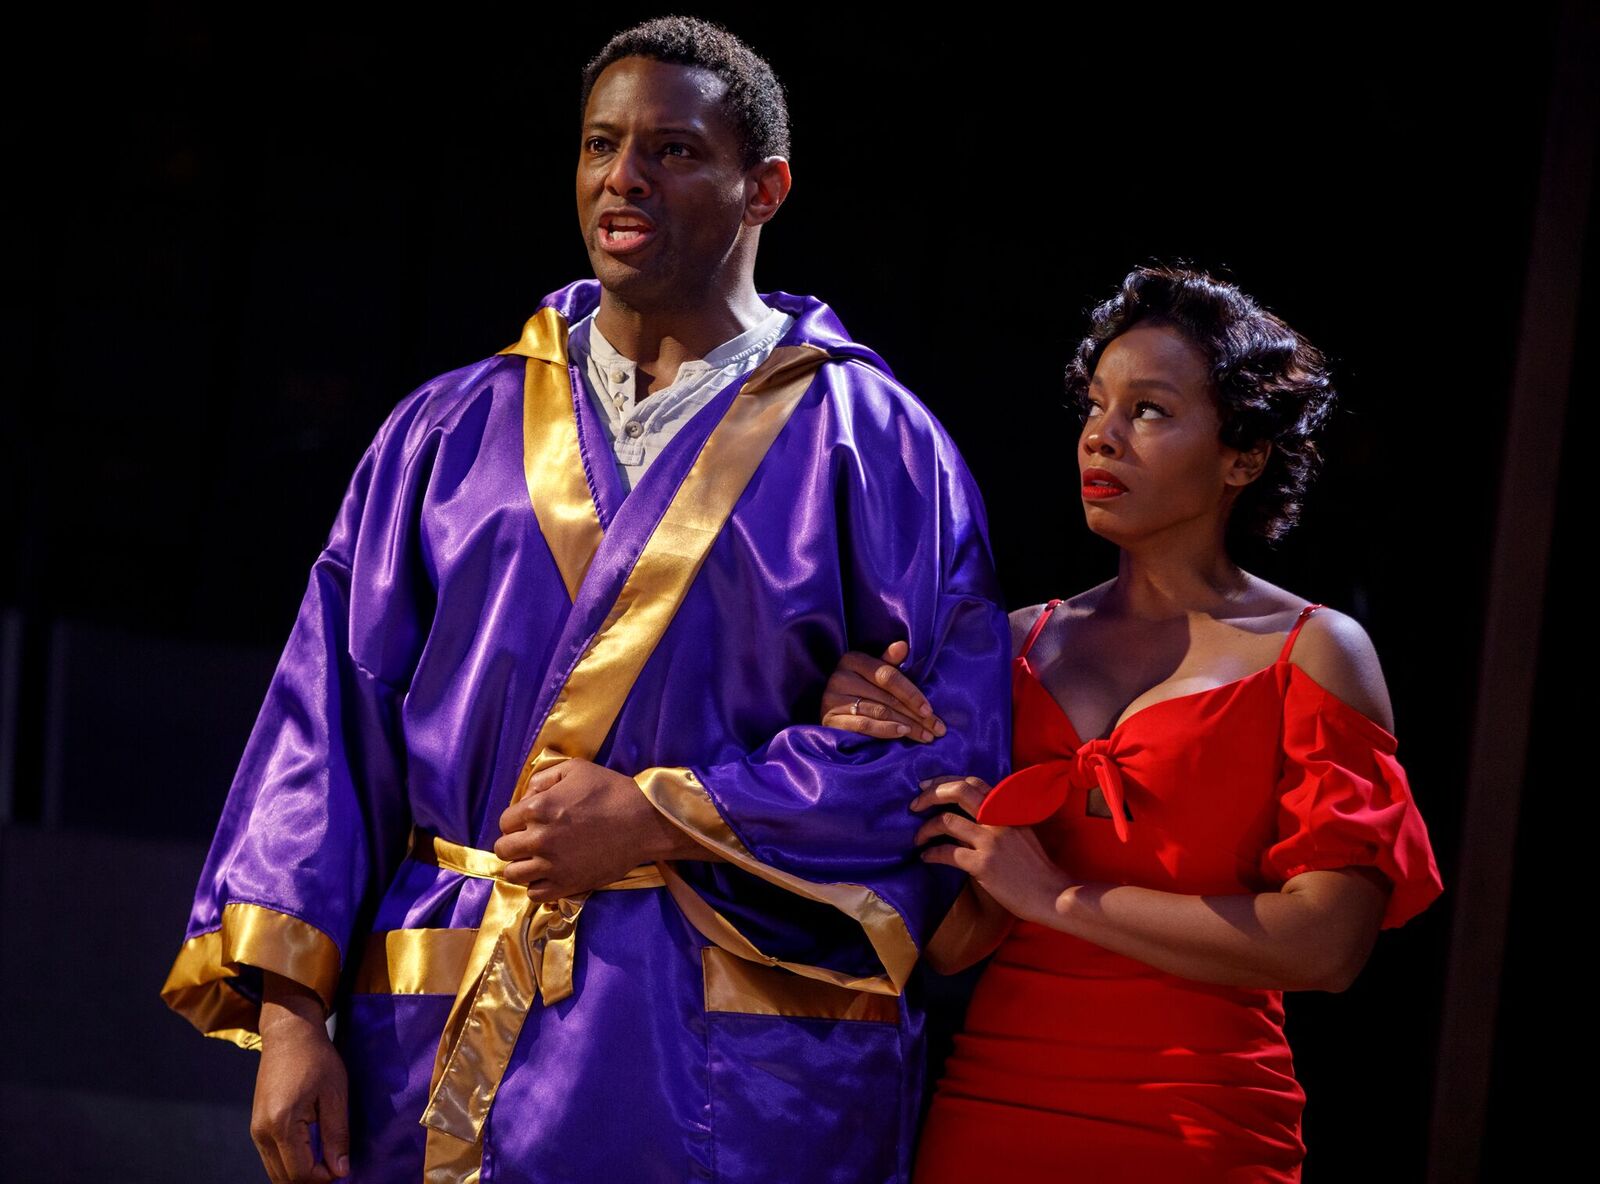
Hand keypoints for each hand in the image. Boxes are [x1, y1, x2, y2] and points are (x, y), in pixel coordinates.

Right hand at [252, 974, 348, 1183]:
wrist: (289, 1034)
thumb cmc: (316, 1058)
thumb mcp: (336, 1094)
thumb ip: (337, 1135)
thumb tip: (340, 1171)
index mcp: (281, 1124)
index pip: (300, 1173)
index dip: (324, 1177)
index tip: (343, 1167)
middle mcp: (262, 1132)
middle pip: (284, 1179)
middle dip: (311, 1179)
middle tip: (335, 1167)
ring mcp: (255, 1130)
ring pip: (275, 1171)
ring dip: (300, 1173)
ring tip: (326, 1160)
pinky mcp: (257, 1126)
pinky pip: (272, 1158)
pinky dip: (290, 1162)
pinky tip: (311, 1151)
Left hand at [494, 758, 700, 899]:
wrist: (643, 821)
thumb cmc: (611, 790)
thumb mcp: (576, 769)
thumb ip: (543, 778)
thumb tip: (526, 795)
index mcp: (537, 808)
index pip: (505, 822)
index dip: (515, 821)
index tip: (528, 823)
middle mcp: (539, 838)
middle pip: (504, 849)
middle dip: (514, 844)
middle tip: (530, 842)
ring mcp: (552, 865)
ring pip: (514, 874)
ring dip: (521, 867)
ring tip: (536, 861)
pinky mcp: (567, 884)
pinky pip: (535, 894)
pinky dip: (537, 886)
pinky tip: (549, 875)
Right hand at [819, 641, 944, 741]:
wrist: (831, 710)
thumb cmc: (860, 688)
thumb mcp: (874, 673)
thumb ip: (889, 662)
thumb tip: (903, 645)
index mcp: (853, 660)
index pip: (888, 676)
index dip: (911, 693)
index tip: (930, 710)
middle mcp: (841, 677)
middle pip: (886, 698)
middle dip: (915, 716)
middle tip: (936, 729)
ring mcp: (833, 699)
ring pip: (879, 712)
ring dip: (907, 726)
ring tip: (925, 736)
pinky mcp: (830, 719)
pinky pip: (863, 725)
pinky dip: (885, 730)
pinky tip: (902, 734)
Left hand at [912, 775, 1074, 926]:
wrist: (1052, 894)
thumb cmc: (1036, 867)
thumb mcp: (1021, 831)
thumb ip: (997, 818)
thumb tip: (966, 815)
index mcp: (1008, 808)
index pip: (972, 781)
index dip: (945, 781)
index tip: (926, 785)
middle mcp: (999, 818)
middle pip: (957, 791)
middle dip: (929, 794)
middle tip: (913, 805)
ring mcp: (991, 840)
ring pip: (946, 821)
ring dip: (925, 829)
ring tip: (917, 838)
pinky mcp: (983, 864)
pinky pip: (947, 853)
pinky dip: (931, 854)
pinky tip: (926, 858)